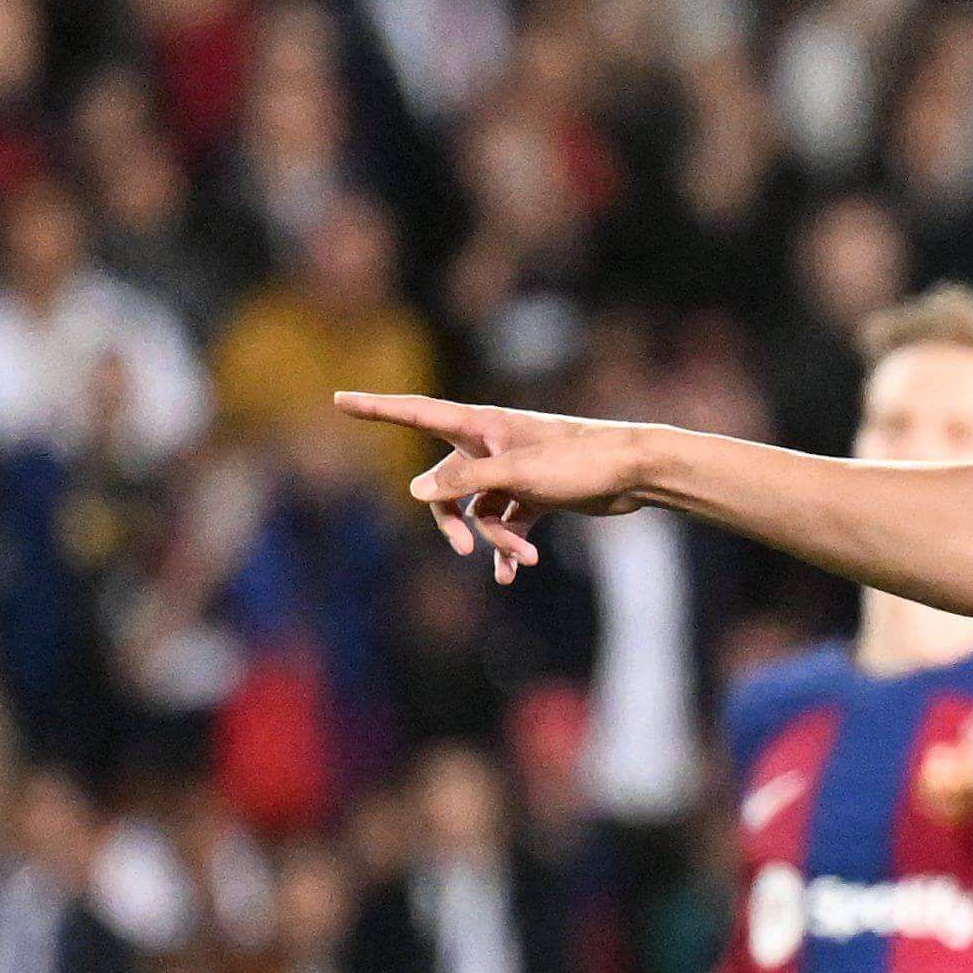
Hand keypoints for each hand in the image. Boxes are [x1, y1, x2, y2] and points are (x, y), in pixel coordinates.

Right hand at [332, 392, 652, 580]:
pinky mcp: (534, 494)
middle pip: (445, 483)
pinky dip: (509, 547)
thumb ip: (465, 482)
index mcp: (480, 425)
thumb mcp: (516, 473)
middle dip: (451, 520)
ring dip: (495, 539)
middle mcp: (490, 444)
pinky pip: (506, 523)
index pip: (415, 412)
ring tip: (521, 562)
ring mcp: (511, 470)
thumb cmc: (579, 461)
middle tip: (460, 550)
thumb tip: (418, 491)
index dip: (376, 409)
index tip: (338, 399)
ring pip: (478, 510)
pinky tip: (514, 574)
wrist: (634, 473)